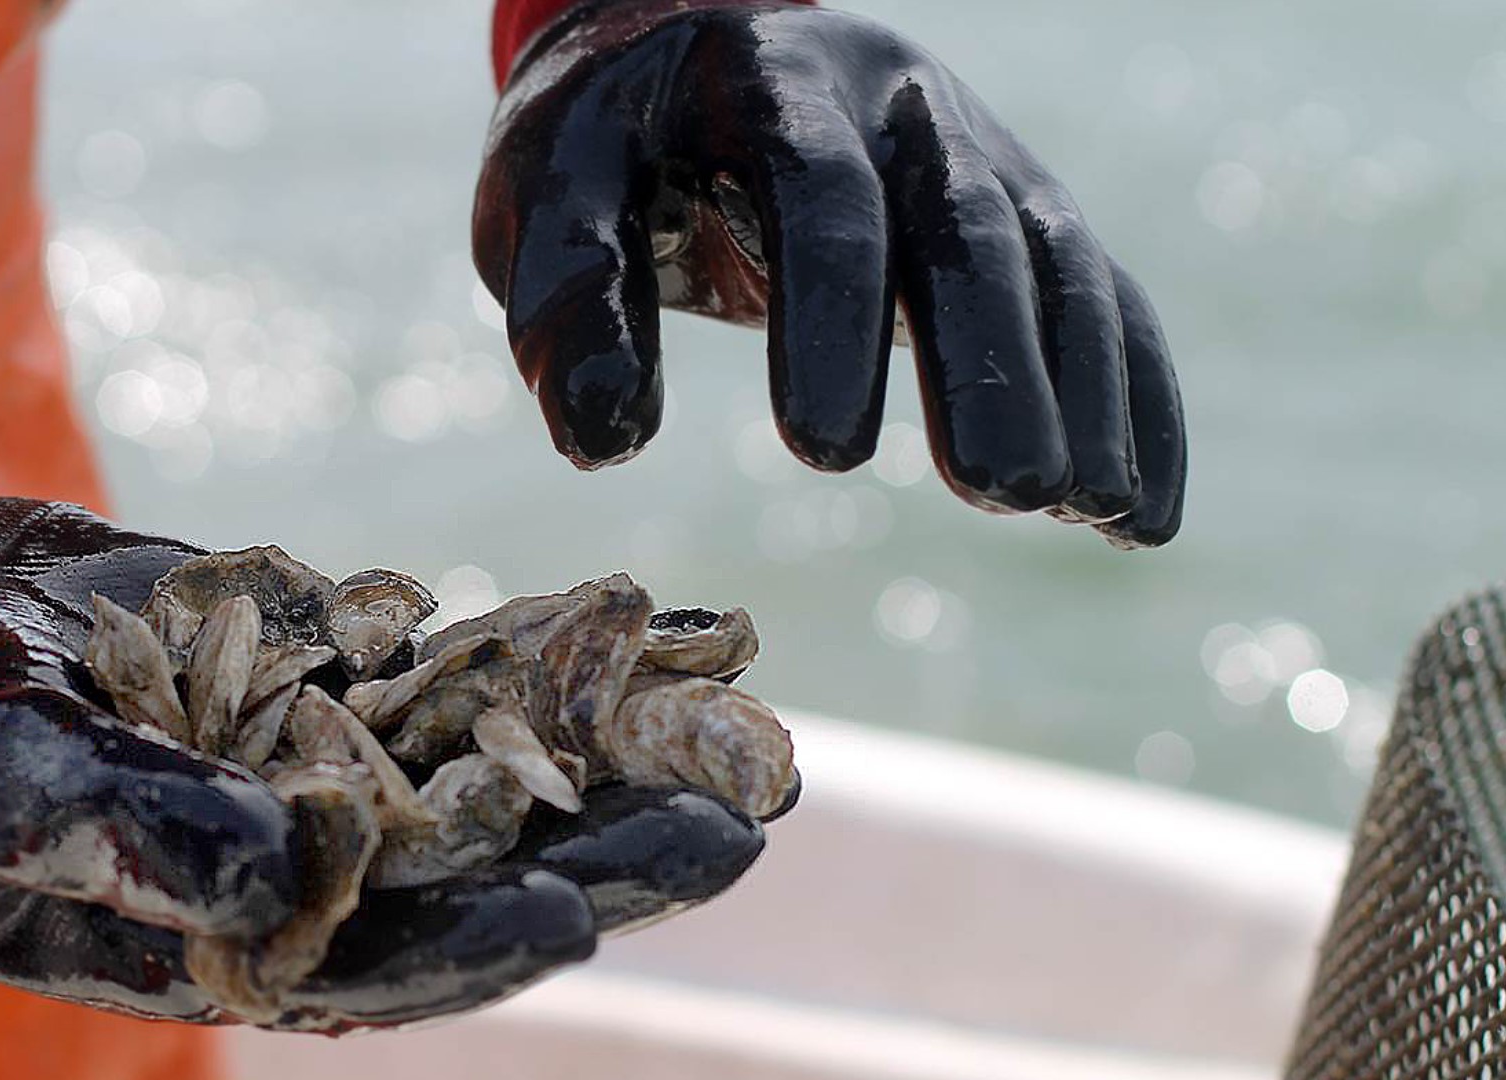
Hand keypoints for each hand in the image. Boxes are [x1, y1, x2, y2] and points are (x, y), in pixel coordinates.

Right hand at [0, 498, 766, 1025]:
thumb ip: (126, 831)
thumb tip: (285, 878)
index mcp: (212, 943)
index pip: (363, 969)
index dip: (466, 949)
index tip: (573, 916)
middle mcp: (291, 874)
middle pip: (469, 879)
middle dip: (598, 857)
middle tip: (733, 829)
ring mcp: (324, 773)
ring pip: (490, 775)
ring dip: (610, 757)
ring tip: (738, 733)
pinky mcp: (338, 687)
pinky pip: (457, 675)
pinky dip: (546, 652)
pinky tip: (649, 627)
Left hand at [474, 0, 1183, 546]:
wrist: (687, 53)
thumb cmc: (607, 147)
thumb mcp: (545, 192)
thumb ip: (566, 295)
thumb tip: (602, 442)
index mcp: (777, 79)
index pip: (825, 194)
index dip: (833, 319)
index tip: (822, 455)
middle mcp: (901, 103)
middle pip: (970, 227)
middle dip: (990, 363)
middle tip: (999, 494)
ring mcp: (981, 150)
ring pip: (1056, 263)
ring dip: (1081, 391)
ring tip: (1084, 512)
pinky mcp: (1023, 211)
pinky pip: (1100, 298)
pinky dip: (1132, 402)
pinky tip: (1140, 516)